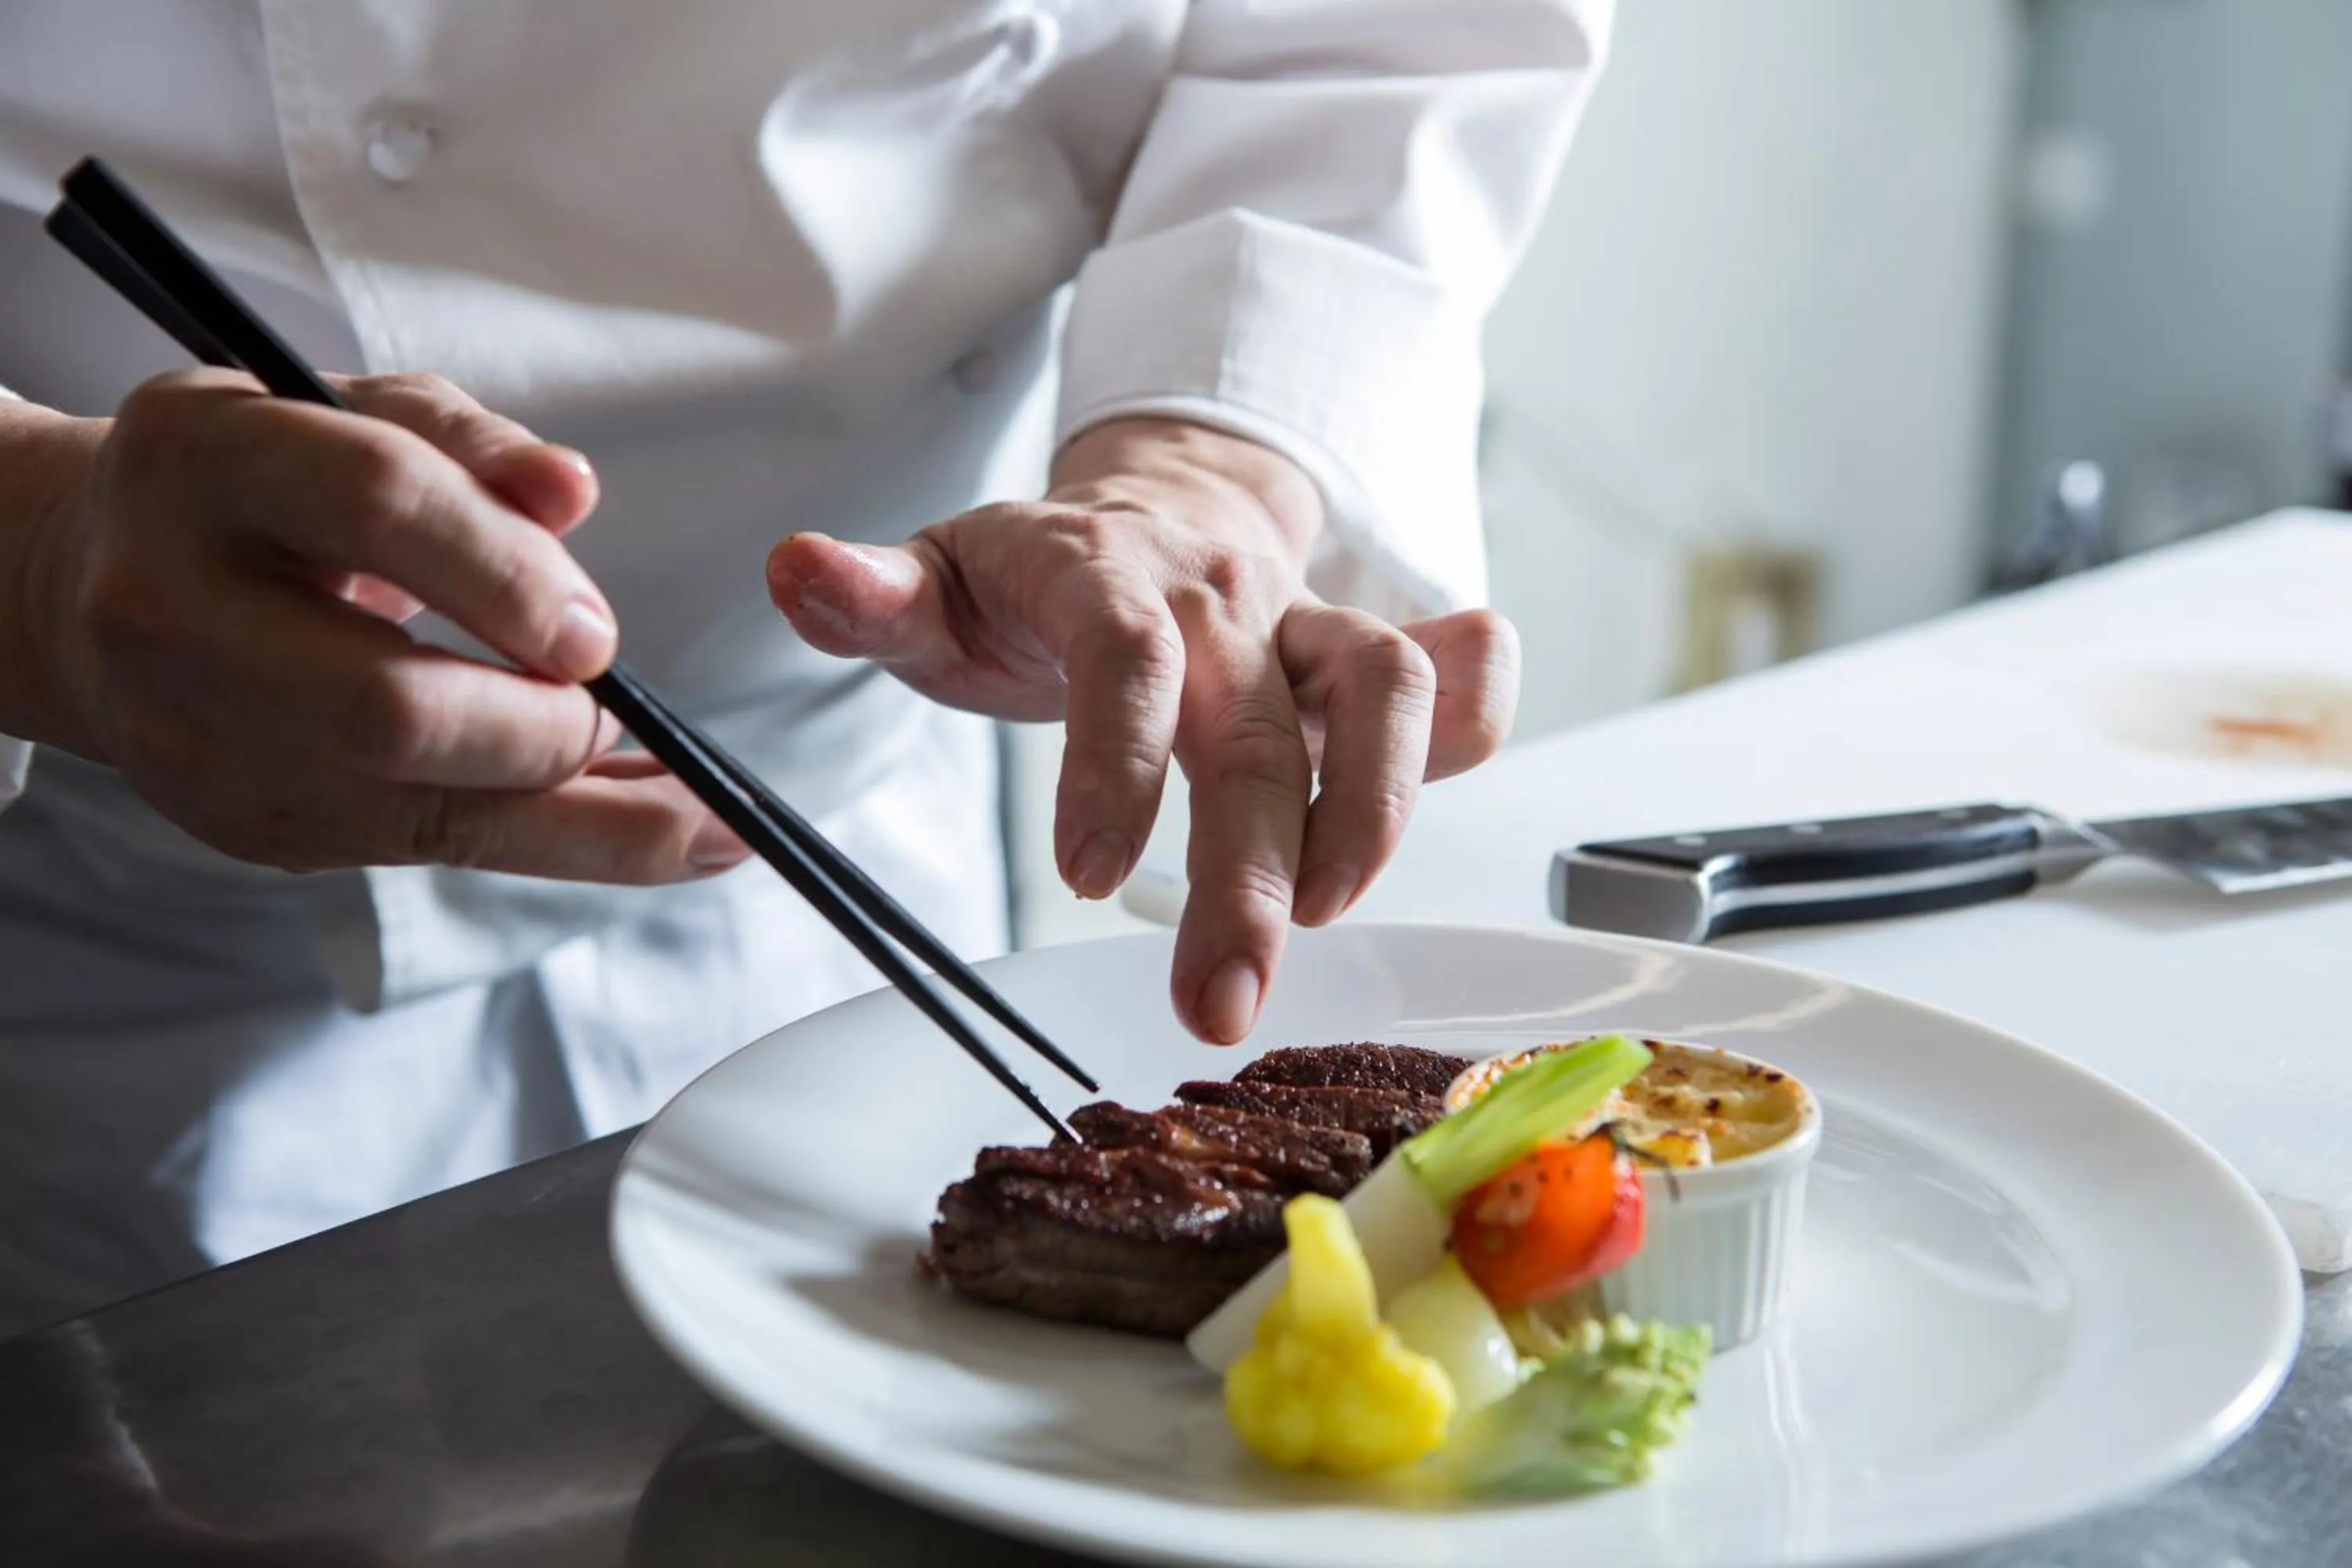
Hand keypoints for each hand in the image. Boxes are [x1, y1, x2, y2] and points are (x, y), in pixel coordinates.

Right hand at [17, 369, 746, 880]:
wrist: (92, 588)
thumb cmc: (267, 484)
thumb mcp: (358, 416)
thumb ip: (472, 444)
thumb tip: (570, 490)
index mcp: (202, 462)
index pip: (380, 505)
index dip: (513, 574)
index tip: (600, 631)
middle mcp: (172, 609)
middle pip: (387, 707)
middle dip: (539, 729)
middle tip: (610, 710)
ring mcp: (194, 738)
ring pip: (419, 817)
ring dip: (585, 820)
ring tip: (702, 818)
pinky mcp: (244, 825)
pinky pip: (425, 854)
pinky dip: (555, 846)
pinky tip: (644, 829)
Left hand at [766, 417, 1519, 1042]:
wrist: (1160, 506)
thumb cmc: (1038, 580)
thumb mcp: (940, 580)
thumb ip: (871, 595)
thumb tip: (793, 573)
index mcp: (1099, 575)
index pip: (1122, 652)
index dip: (1115, 758)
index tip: (1089, 878)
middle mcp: (1217, 598)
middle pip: (1252, 723)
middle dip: (1248, 869)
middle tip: (1220, 1002)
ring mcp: (1302, 623)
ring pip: (1379, 685)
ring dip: (1373, 809)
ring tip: (1330, 918)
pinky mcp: (1364, 659)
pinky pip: (1449, 674)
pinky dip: (1474, 723)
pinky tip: (1442, 794)